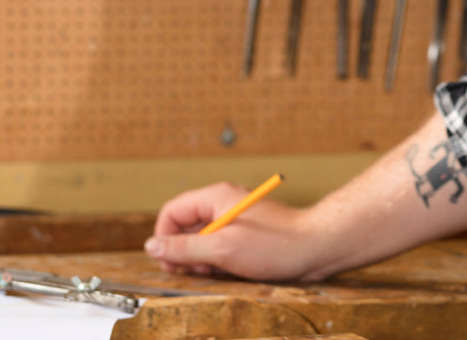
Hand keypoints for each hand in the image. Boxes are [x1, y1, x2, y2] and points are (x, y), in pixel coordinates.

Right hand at [145, 181, 313, 280]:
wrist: (315, 248)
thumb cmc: (275, 244)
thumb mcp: (223, 248)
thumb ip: (184, 247)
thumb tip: (151, 246)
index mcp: (215, 197)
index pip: (172, 211)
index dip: (163, 237)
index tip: (169, 262)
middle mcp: (222, 204)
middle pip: (184, 227)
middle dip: (184, 252)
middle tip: (197, 270)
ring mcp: (233, 220)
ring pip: (200, 241)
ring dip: (201, 260)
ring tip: (217, 270)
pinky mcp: (243, 236)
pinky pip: (217, 248)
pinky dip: (217, 261)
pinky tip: (230, 270)